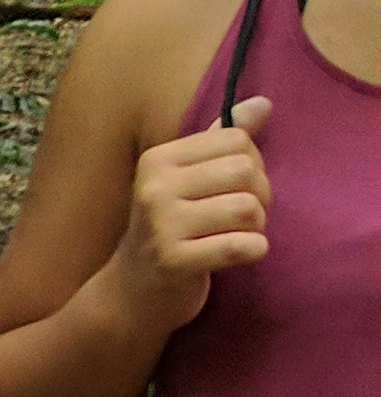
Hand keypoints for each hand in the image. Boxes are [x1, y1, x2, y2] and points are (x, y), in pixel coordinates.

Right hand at [106, 97, 269, 333]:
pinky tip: (246, 253)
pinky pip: (238, 246)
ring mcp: (161, 226)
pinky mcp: (173, 262)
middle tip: (247, 215)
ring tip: (242, 235)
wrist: (132, 293)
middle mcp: (154, 189)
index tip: (239, 188)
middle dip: (260, 194)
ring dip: (257, 225)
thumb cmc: (169, 229)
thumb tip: (264, 103)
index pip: (235, 139)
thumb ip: (222, 140)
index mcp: (158, 161)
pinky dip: (254, 249)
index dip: (253, 162)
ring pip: (246, 207)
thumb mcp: (187, 179)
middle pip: (244, 170)